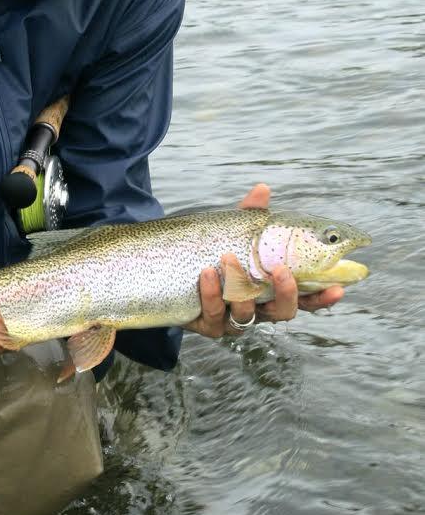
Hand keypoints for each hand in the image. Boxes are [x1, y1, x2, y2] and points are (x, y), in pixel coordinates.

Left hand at [184, 183, 344, 337]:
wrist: (175, 270)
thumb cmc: (216, 252)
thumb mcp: (234, 232)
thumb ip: (249, 216)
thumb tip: (262, 189)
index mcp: (272, 288)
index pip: (306, 298)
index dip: (323, 297)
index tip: (338, 288)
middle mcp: (258, 308)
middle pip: (283, 312)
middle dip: (286, 293)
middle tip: (280, 270)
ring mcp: (233, 319)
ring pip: (245, 315)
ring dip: (239, 287)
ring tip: (228, 259)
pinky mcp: (208, 324)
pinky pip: (214, 316)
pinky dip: (212, 293)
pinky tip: (207, 274)